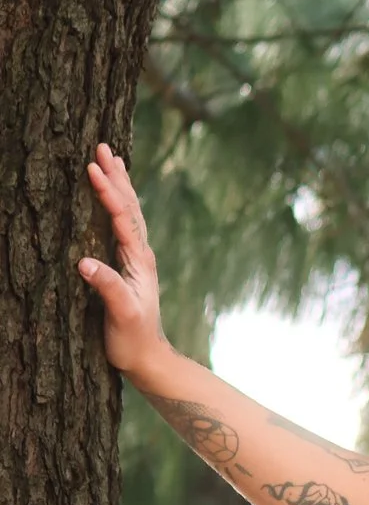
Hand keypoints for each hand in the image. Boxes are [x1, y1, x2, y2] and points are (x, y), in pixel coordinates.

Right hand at [78, 143, 166, 381]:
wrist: (148, 358)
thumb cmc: (132, 339)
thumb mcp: (120, 315)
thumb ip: (106, 287)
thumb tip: (84, 263)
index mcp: (138, 261)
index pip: (123, 218)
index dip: (108, 193)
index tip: (93, 168)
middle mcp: (141, 254)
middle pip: (129, 207)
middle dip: (116, 176)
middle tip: (103, 146)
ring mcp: (136, 258)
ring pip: (129, 212)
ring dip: (120, 184)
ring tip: (112, 158)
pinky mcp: (129, 265)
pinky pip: (125, 225)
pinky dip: (119, 204)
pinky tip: (115, 196)